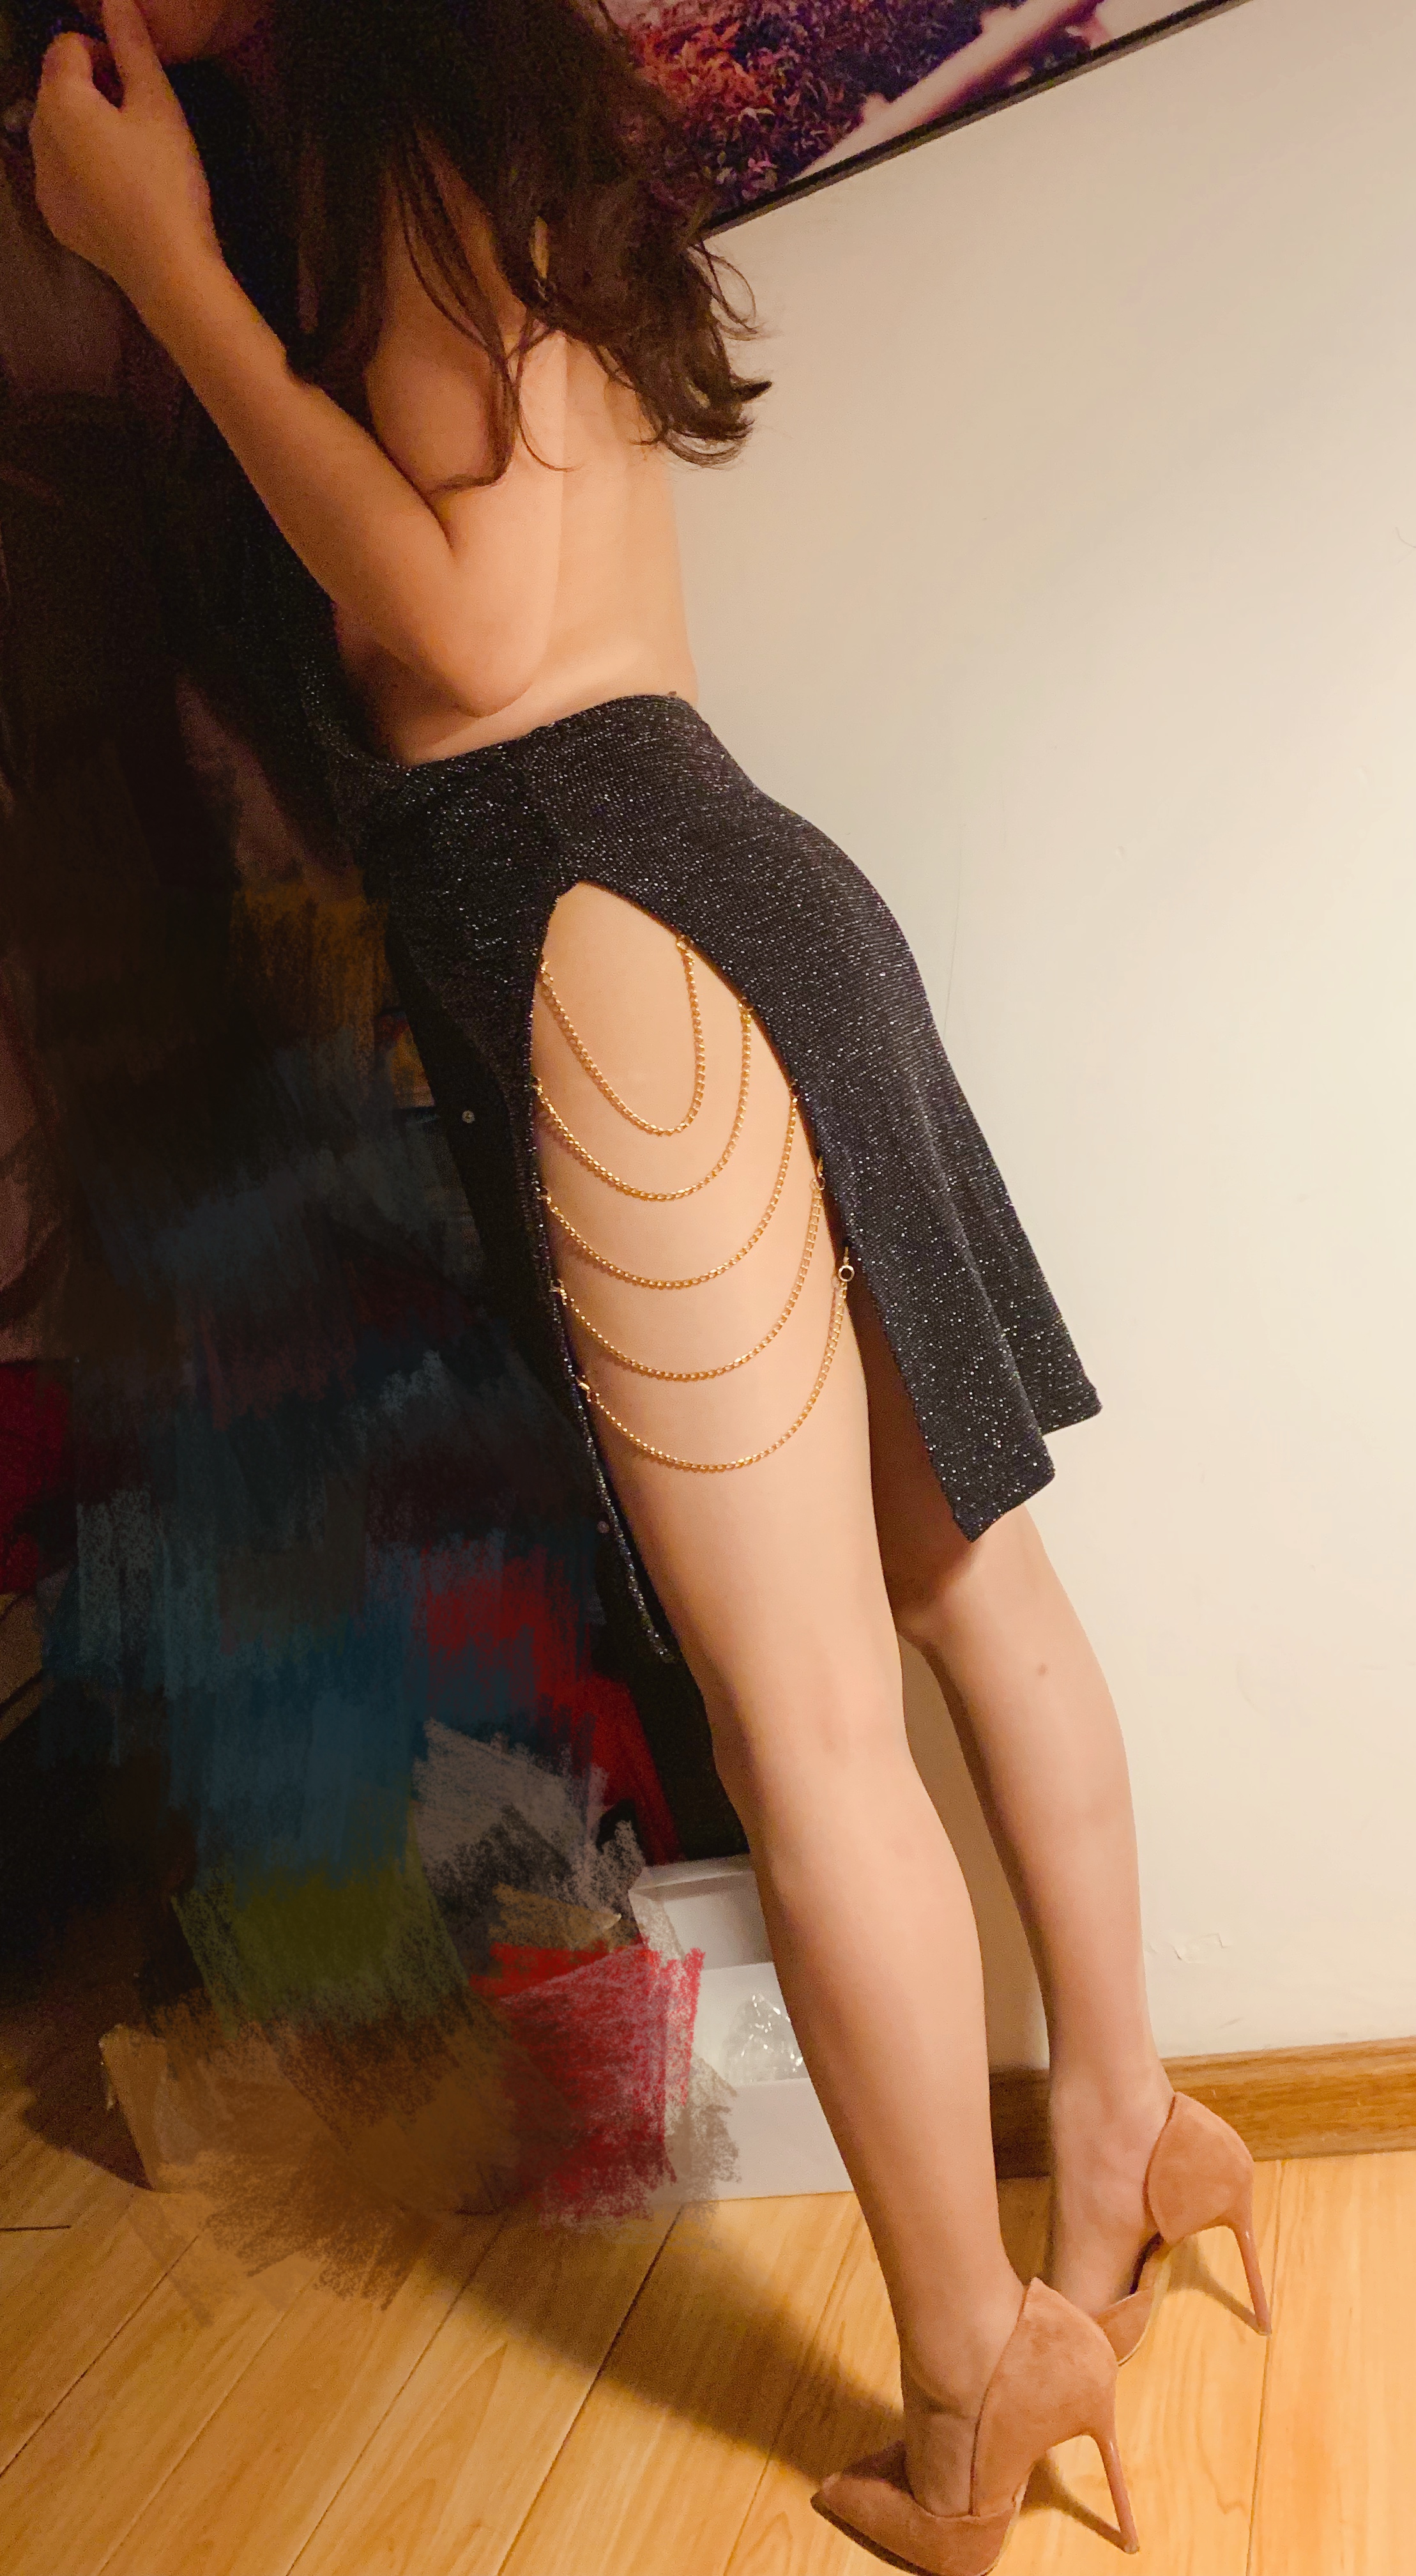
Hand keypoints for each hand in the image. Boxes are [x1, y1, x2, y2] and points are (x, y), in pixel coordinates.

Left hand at [29, 0, 222, 309]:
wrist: (167, 271)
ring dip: (87, 129)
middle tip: (141, 119)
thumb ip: (133, 46)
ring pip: (58, 133)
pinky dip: (84, 170)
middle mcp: (37, 137)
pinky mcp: (56, 218)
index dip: (104, 54)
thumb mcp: (159, 104)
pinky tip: (121, 190)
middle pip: (56, 89)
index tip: (137, 82)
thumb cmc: (167, 181)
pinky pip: (62, 175)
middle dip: (93, 90)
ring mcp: (43, 182)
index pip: (66, 46)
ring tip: (133, 156)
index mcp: (59, 101)